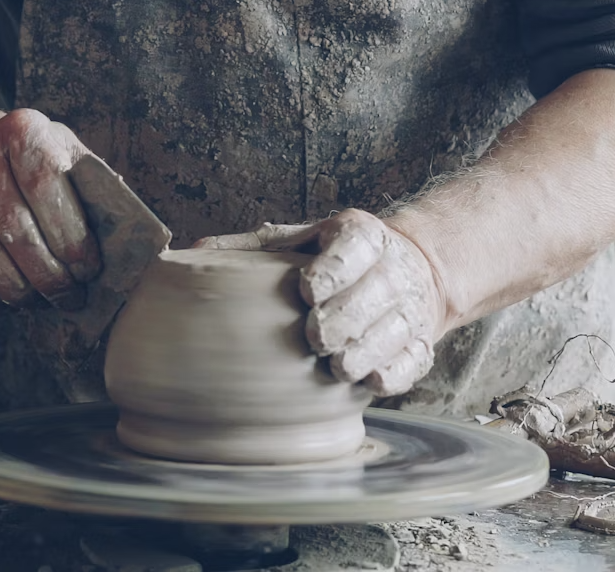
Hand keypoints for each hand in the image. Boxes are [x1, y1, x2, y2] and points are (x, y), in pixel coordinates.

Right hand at [0, 108, 101, 313]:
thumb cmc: (30, 159)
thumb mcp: (64, 154)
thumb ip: (91, 186)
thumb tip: (125, 233)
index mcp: (21, 129)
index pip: (48, 190)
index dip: (71, 238)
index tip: (89, 270)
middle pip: (17, 230)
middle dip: (49, 274)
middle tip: (69, 297)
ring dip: (16, 290)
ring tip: (40, 303)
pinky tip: (2, 305)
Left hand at [197, 209, 445, 395]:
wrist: (408, 268)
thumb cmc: (332, 258)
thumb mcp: (296, 241)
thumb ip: (249, 248)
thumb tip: (192, 252)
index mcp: (360, 234)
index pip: (353, 248)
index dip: (331, 271)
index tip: (307, 289)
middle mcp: (392, 267)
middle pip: (373, 295)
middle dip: (342, 319)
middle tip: (316, 336)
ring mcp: (410, 307)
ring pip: (394, 331)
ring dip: (364, 352)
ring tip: (336, 365)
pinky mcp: (422, 341)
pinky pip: (413, 361)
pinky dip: (392, 373)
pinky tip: (367, 380)